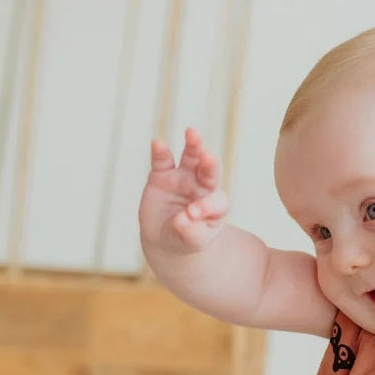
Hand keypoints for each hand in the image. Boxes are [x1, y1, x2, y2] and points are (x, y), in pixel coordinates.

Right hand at [139, 127, 229, 254]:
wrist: (167, 238)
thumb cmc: (187, 239)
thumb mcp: (192, 241)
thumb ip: (191, 231)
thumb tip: (184, 219)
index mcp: (216, 204)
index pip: (216, 201)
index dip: (206, 206)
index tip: (192, 215)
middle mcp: (202, 186)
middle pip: (209, 171)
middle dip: (209, 163)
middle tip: (208, 157)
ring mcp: (183, 178)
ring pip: (191, 158)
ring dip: (193, 145)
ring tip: (193, 133)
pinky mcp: (162, 175)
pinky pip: (162, 161)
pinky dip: (160, 152)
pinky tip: (158, 143)